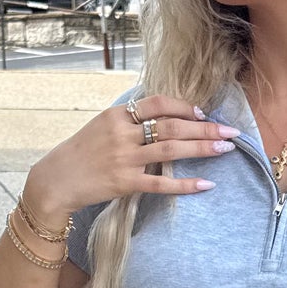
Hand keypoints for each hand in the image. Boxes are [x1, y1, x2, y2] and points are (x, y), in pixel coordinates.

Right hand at [22, 95, 239, 220]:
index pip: (157, 103)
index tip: (203, 113)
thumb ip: (130, 120)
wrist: (55, 181)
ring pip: (171, 150)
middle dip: (205, 128)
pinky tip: (206, 184)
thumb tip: (164, 116)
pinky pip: (161, 183)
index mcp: (116, 115)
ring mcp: (123, 159)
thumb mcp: (101, 126)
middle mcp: (121, 134)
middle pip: (171, 126)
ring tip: (226, 148)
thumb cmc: (81, 153)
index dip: (183, 107)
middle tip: (231, 130)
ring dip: (202, 148)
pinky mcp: (124, 183)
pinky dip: (185, 184)